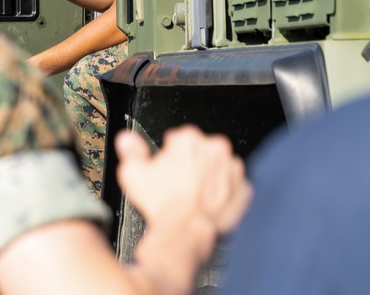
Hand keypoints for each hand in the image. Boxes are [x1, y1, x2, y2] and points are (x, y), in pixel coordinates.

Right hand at [115, 125, 251, 234]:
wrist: (184, 231)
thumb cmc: (163, 204)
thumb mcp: (133, 173)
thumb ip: (130, 150)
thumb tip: (126, 139)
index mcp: (188, 139)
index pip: (179, 138)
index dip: (170, 154)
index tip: (167, 167)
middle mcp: (214, 149)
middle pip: (201, 150)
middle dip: (192, 163)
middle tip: (179, 182)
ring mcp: (231, 169)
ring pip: (219, 167)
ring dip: (209, 176)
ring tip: (193, 194)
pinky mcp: (243, 188)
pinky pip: (233, 186)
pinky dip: (224, 192)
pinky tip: (208, 202)